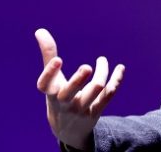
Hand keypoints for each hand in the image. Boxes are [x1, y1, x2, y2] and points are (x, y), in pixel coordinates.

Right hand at [35, 28, 124, 150]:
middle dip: (78, 80)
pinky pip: (108, 95)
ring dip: (102, 72)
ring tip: (101, 59)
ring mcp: (80, 109)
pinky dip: (116, 80)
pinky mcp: (95, 112)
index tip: (58, 59)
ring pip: (95, 90)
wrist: (68, 131)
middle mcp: (64, 103)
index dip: (50, 73)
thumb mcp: (51, 80)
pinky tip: (120, 68)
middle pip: (69, 93)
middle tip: (87, 67)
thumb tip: (40, 30)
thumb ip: (48, 55)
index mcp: (50, 93)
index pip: (45, 85)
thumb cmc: (57, 97)